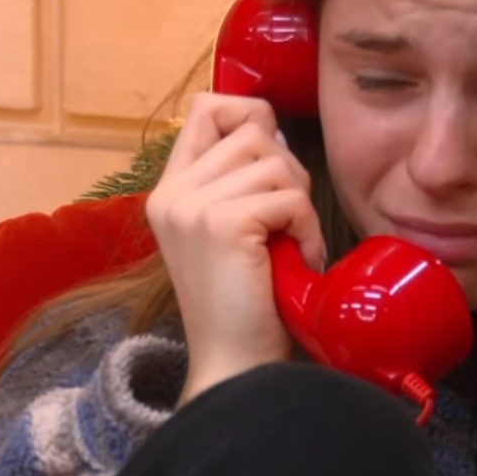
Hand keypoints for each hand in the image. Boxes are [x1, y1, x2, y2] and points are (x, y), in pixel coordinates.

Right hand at [144, 93, 324, 404]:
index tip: (270, 161)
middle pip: (252, 131)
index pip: (206, 108)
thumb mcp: (231, 231)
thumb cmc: (246, 305)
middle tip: (288, 222)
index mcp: (169, 191)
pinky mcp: (221, 224)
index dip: (248, 116)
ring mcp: (191, 207)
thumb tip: (271, 131)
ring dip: (299, 203)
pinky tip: (298, 261)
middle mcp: (172, 194)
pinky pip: (290, 198)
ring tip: (291, 246)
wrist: (235, 367)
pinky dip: (307, 229)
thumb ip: (236, 181)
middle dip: (288, 171)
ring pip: (274, 161)